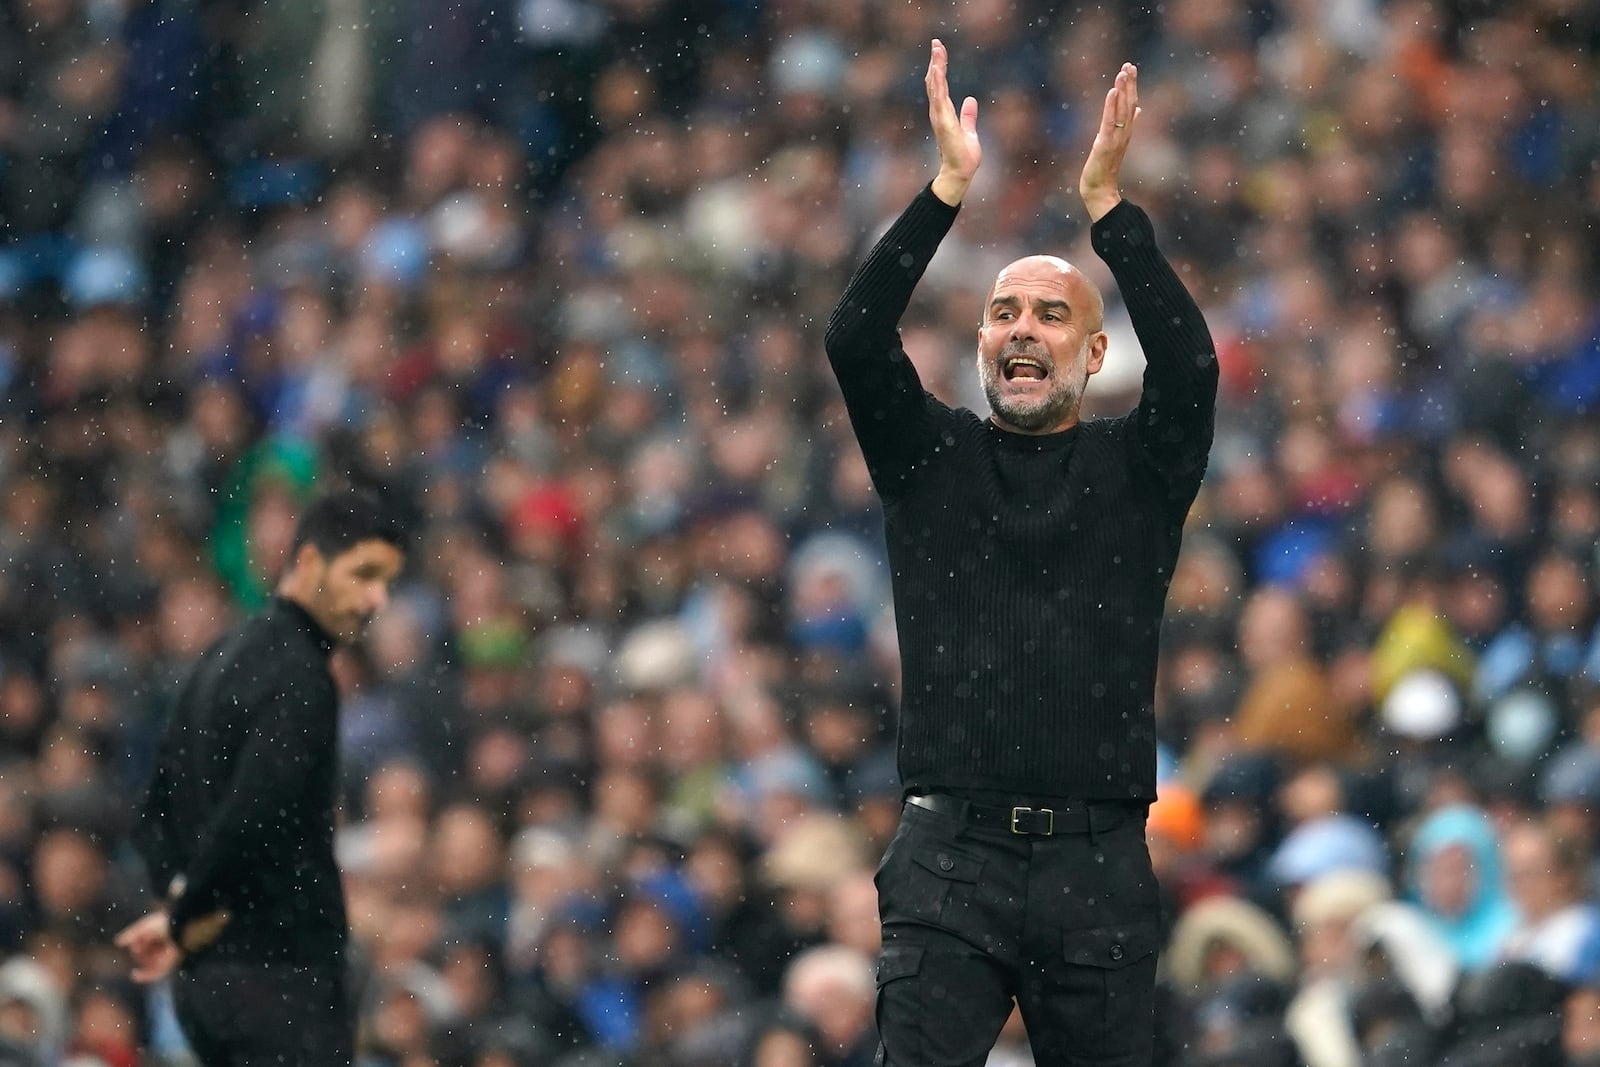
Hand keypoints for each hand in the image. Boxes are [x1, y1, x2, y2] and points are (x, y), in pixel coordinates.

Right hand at [115, 911, 181, 983]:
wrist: (180, 931)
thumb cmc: (165, 924)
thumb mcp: (145, 927)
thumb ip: (131, 934)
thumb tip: (117, 942)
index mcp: (162, 932)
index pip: (143, 942)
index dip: (137, 941)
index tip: (137, 938)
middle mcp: (165, 945)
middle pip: (145, 953)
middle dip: (140, 950)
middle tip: (140, 946)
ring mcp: (167, 955)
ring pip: (149, 963)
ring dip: (142, 959)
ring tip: (142, 952)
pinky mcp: (170, 964)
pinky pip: (156, 973)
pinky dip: (145, 976)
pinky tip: (134, 975)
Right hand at [926, 39, 980, 205]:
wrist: (961, 173)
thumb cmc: (964, 157)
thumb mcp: (969, 130)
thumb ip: (968, 116)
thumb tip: (970, 100)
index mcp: (944, 114)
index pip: (940, 86)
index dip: (939, 69)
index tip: (940, 52)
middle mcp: (938, 113)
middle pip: (934, 82)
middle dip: (935, 62)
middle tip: (936, 42)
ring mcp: (939, 117)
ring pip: (935, 86)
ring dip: (936, 67)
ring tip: (936, 49)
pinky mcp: (943, 122)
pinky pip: (939, 98)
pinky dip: (937, 83)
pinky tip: (936, 69)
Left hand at [1080, 62, 1139, 221]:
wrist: (1099, 190)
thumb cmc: (1105, 168)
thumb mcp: (1116, 143)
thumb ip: (1128, 125)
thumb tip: (1138, 109)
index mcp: (1126, 132)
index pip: (1131, 104)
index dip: (1132, 86)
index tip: (1131, 68)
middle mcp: (1124, 133)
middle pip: (1129, 104)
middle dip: (1130, 83)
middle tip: (1129, 64)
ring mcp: (1116, 139)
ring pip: (1122, 110)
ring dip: (1123, 90)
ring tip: (1123, 72)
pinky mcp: (1104, 144)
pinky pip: (1109, 122)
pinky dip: (1111, 106)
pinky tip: (1112, 91)